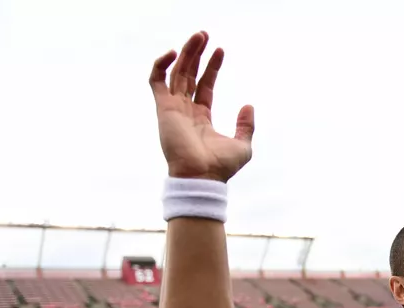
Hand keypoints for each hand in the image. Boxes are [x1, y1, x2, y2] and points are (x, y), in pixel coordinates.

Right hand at [150, 31, 254, 181]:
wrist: (202, 176)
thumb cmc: (220, 167)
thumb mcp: (242, 145)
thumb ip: (245, 125)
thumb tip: (248, 106)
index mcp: (201, 118)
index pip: (204, 86)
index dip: (211, 67)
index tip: (220, 50)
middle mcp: (185, 112)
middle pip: (188, 75)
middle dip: (196, 54)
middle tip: (204, 34)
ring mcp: (173, 109)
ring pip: (176, 73)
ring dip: (185, 53)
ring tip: (198, 36)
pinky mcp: (163, 108)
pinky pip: (156, 81)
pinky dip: (161, 65)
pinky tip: (174, 52)